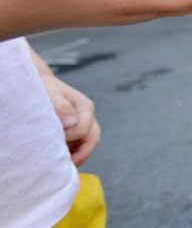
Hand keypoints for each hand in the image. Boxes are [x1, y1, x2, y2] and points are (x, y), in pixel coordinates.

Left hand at [30, 47, 99, 165]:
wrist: (40, 86)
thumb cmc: (44, 89)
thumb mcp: (51, 95)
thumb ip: (61, 106)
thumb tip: (72, 122)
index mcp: (85, 107)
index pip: (84, 130)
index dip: (69, 138)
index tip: (52, 140)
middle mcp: (88, 116)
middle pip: (93, 139)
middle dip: (81, 153)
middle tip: (64, 164)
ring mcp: (84, 123)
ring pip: (88, 144)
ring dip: (76, 154)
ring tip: (61, 162)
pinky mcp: (77, 130)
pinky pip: (81, 145)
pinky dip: (73, 152)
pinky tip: (60, 156)